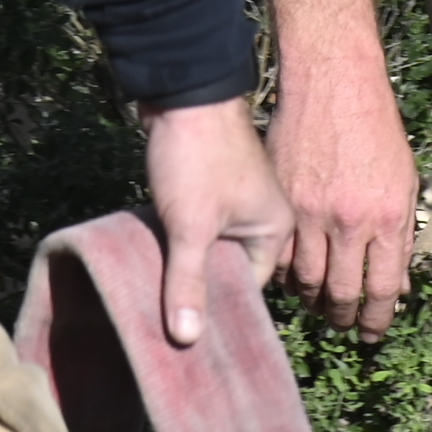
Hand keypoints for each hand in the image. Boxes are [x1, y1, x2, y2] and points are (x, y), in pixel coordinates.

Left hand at [141, 100, 292, 348]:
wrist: (180, 91)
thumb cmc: (196, 158)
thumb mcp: (190, 226)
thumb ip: (188, 282)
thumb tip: (187, 341)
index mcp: (276, 230)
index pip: (249, 289)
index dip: (218, 312)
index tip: (188, 339)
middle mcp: (264, 219)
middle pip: (230, 273)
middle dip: (200, 293)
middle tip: (168, 325)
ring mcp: (236, 204)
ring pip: (210, 252)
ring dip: (186, 268)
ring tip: (157, 297)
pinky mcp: (210, 192)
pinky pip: (198, 233)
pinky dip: (179, 246)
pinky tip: (156, 262)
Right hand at [269, 58, 420, 340]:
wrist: (334, 84)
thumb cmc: (376, 130)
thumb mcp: (404, 182)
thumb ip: (402, 237)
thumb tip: (397, 287)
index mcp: (387, 219)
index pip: (381, 290)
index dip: (377, 320)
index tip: (372, 334)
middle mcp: (349, 221)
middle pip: (341, 293)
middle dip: (344, 319)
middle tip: (344, 325)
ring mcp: (310, 212)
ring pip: (305, 280)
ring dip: (312, 301)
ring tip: (318, 305)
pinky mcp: (281, 201)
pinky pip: (278, 254)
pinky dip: (284, 274)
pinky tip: (292, 276)